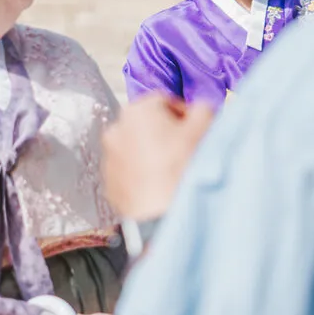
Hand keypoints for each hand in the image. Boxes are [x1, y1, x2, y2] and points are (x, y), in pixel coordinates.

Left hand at [102, 95, 215, 222]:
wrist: (163, 212)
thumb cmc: (183, 168)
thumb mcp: (204, 128)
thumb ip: (202, 108)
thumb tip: (198, 110)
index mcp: (136, 110)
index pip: (164, 102)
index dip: (183, 115)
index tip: (194, 130)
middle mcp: (115, 130)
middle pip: (147, 125)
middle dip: (166, 134)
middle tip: (185, 150)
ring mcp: (109, 157)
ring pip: (136, 148)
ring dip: (152, 154)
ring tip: (172, 171)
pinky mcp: (109, 182)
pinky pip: (129, 172)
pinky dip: (142, 174)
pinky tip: (160, 185)